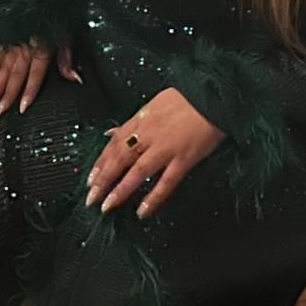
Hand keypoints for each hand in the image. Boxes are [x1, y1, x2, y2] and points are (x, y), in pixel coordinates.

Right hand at [0, 39, 80, 116]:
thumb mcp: (66, 36)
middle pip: (14, 75)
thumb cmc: (55, 15)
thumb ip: (67, 60)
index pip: (34, 75)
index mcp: (40, 48)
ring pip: (3, 68)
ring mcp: (12, 42)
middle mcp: (24, 47)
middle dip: (6, 95)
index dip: (28, 93)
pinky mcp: (5, 37)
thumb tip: (76, 79)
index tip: (22, 108)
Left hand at [85, 87, 225, 218]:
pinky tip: (142, 211)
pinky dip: (153, 197)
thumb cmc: (188, 97)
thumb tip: (110, 133)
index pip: (114, 143)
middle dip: (103, 179)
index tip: (90, 179)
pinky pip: (166, 182)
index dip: (101, 162)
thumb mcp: (154, 103)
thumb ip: (132, 122)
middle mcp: (149, 134)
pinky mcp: (184, 159)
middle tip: (90, 198)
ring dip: (121, 190)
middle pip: (120, 159)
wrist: (215, 94)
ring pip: (138, 172)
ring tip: (107, 206)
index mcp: (142, 118)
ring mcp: (166, 147)